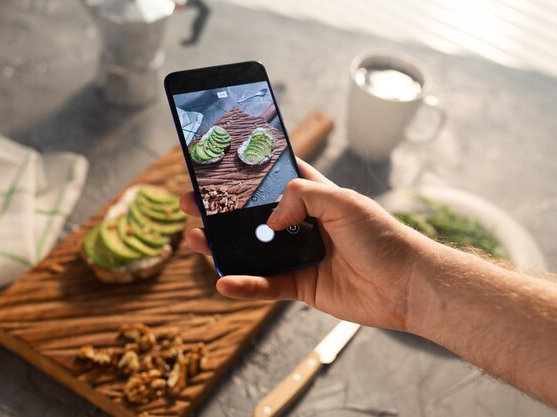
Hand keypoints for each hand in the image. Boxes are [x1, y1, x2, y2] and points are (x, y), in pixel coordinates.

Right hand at [179, 159, 430, 330]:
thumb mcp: (341, 201)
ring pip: (251, 251)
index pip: (271, 179)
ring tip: (193, 238)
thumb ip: (300, 196)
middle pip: (251, 216)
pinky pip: (265, 286)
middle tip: (189, 203)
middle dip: (219, 210)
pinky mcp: (300, 286)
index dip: (244, 173)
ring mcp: (298, 256)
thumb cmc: (381, 236)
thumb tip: (268, 221)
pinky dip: (244, 285)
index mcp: (312, 197)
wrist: (407, 284)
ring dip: (221, 246)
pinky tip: (222, 281)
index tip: (215, 167)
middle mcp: (301, 225)